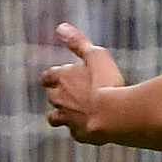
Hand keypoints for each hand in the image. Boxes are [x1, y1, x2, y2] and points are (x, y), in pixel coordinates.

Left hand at [41, 24, 122, 141]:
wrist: (114, 115)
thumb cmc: (107, 83)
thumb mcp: (95, 56)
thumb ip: (78, 42)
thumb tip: (61, 27)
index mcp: (61, 78)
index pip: (47, 77)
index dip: (53, 77)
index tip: (58, 78)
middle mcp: (58, 99)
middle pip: (51, 96)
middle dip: (59, 95)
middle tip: (73, 94)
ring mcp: (67, 118)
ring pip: (55, 118)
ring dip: (62, 115)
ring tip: (75, 114)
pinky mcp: (78, 134)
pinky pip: (75, 132)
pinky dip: (80, 129)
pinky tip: (91, 127)